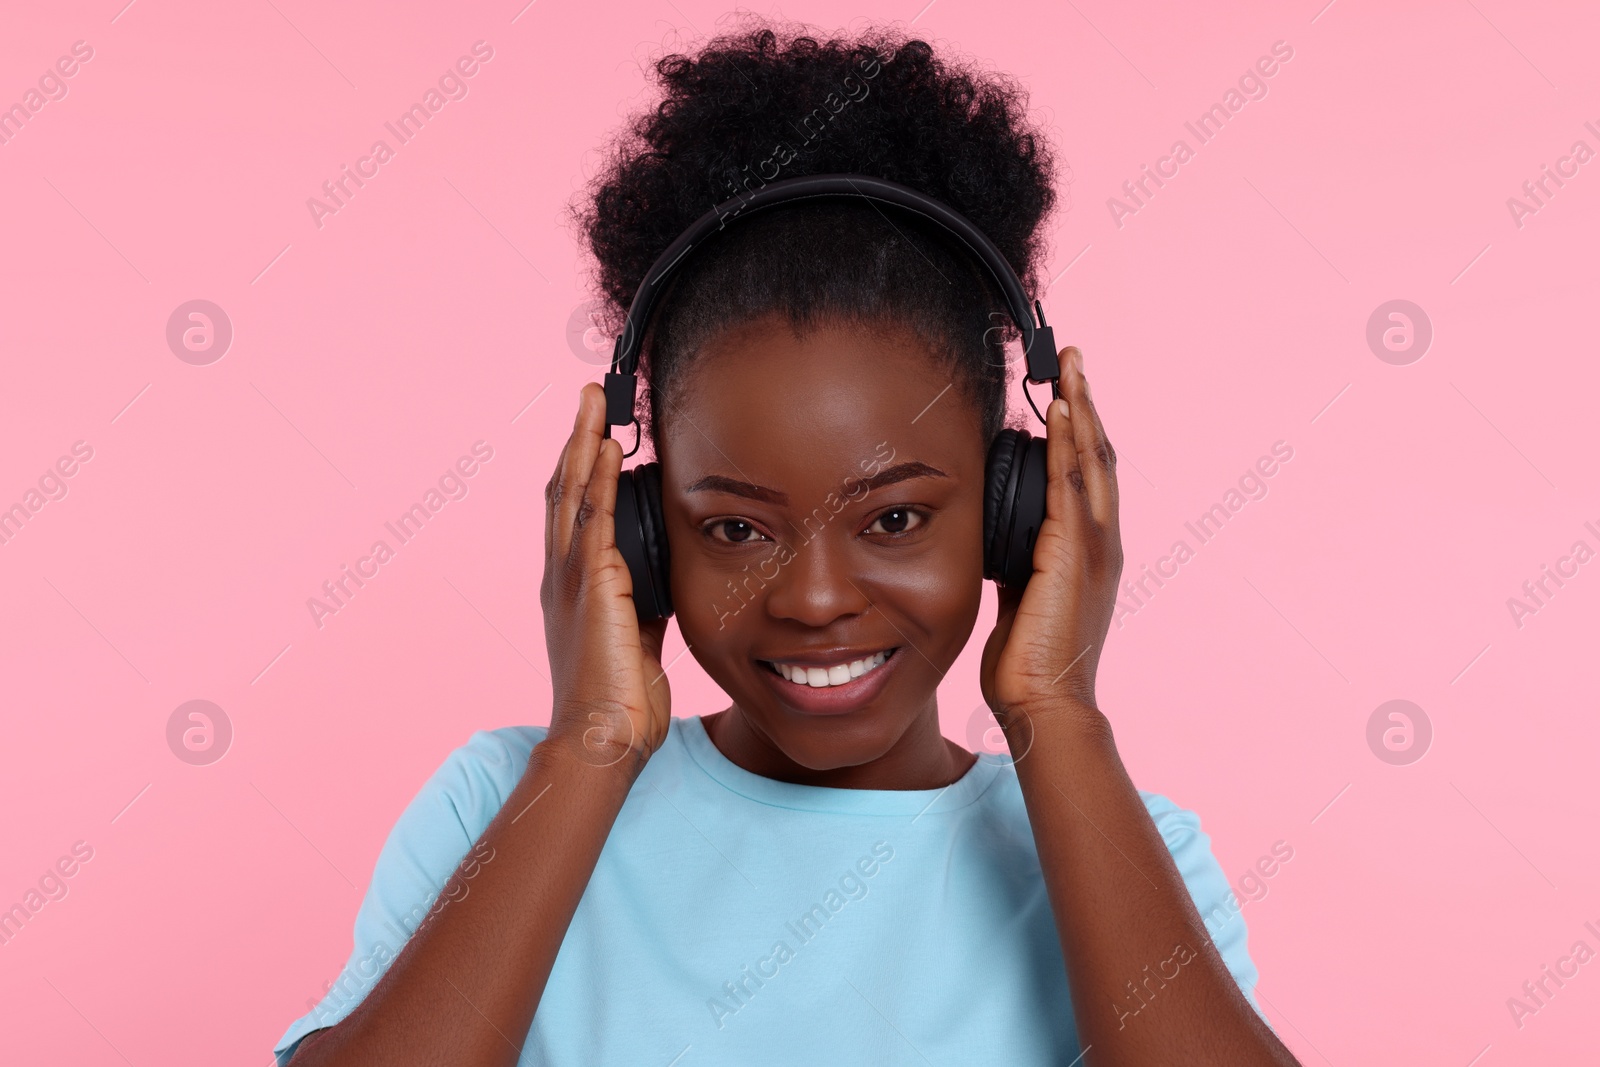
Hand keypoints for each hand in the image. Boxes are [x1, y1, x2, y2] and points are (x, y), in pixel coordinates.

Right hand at [540, 382, 671, 774]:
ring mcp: (570, 579)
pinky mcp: (591, 586)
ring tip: (593, 399)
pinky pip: (592, 519)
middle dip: (576, 440)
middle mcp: (561, 576)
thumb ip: (644, 602)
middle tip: (589, 396)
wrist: (603, 740)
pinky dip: (596, 478)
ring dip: (582, 442)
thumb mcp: (638, 638)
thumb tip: (662, 578)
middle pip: (563, 491)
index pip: (572, 514)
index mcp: (571, 589)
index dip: (580, 470)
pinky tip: (605, 446)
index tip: (595, 433)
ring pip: (571, 493)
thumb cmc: (621, 702)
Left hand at [979, 346, 1123, 729]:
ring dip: (1081, 410)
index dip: (1082, 432)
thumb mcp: (1022, 598)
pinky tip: (1060, 412)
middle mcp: (1102, 543)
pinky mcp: (1072, 554)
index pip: (1089, 478)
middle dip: (1087, 405)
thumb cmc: (1030, 662)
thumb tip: (1000, 541)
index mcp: (1091, 554)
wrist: (1045, 705)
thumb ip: (1019, 563)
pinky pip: (1071, 486)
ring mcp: (1093, 547)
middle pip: (1100, 456)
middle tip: (1074, 361)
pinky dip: (1069, 444)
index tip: (1068, 394)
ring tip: (1070, 368)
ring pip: (1092, 460)